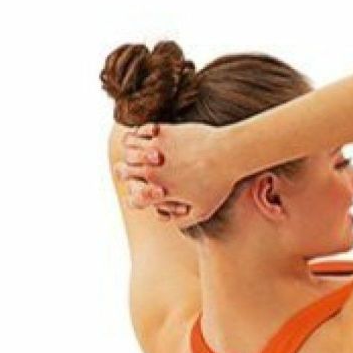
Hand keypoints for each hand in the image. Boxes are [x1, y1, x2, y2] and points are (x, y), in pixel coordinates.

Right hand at [115, 122, 236, 227]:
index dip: (136, 195)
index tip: (144, 189)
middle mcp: (152, 170)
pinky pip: (139, 131)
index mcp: (159, 190)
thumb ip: (184, 220)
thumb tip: (170, 221)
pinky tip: (148, 135)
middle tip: (130, 167)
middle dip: (126, 171)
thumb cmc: (219, 184)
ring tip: (138, 149)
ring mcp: (155, 149)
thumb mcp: (204, 210)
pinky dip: (139, 133)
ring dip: (131, 150)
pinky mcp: (163, 131)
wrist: (229, 154)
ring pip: (127, 149)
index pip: (133, 196)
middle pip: (123, 170)